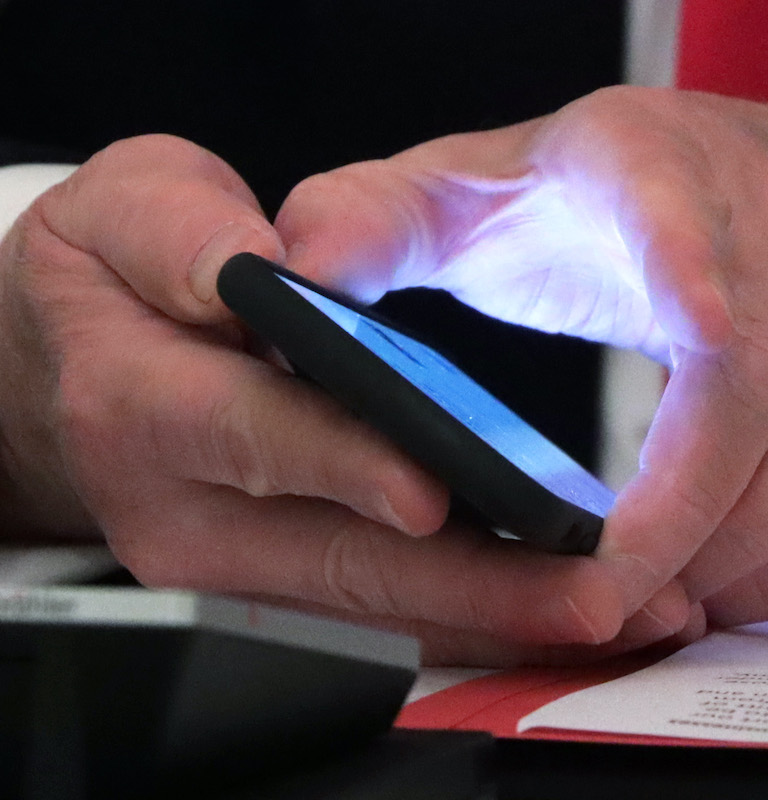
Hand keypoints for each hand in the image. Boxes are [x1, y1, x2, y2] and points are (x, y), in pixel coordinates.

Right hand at [0, 134, 673, 664]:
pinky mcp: (279, 587)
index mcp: (140, 406)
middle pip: (344, 561)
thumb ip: (181, 231)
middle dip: (475, 583)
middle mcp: (185, 512)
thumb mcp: (123, 212)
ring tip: (612, 605)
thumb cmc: (112, 282)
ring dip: (497, 613)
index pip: (253, 436)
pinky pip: (386, 613)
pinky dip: (475, 613)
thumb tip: (264, 266)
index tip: (431, 486)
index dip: (344, 462)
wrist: (73, 370)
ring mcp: (234, 567)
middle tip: (589, 590)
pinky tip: (556, 603)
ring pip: (378, 608)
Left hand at [277, 87, 767, 629]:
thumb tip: (294, 266)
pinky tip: (731, 594)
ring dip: (748, 544)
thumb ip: (386, 219)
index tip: (695, 328)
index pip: (687, 210)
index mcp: (660, 170)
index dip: (694, 265)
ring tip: (664, 608)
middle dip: (688, 504)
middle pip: (762, 377)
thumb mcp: (490, 182)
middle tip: (605, 591)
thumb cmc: (617, 194)